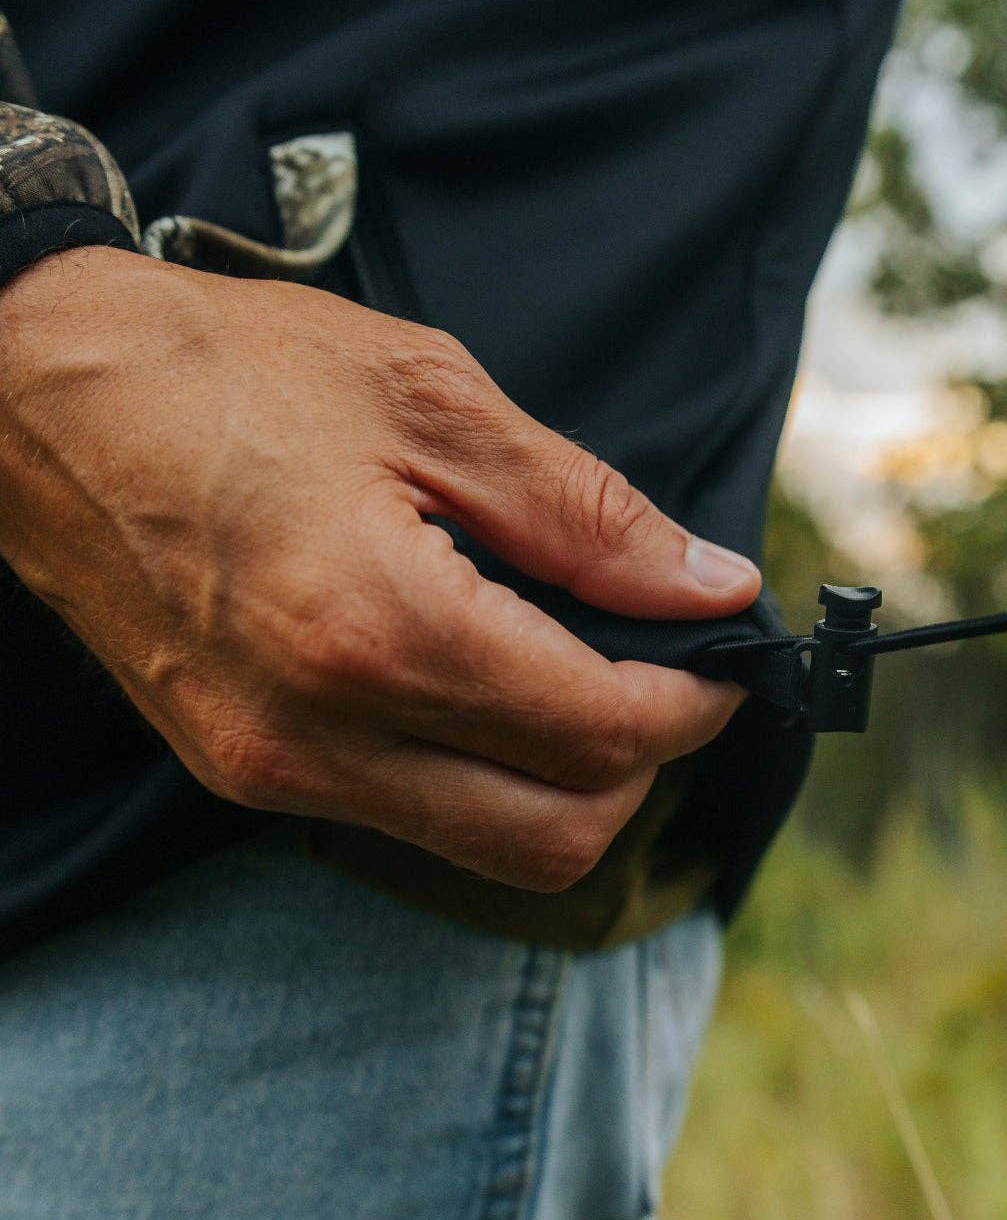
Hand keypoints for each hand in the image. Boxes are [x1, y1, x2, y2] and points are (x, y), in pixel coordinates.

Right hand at [0, 248, 756, 888]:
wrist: (37, 393)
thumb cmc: (225, 372)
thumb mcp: (431, 399)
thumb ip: (586, 514)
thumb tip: (707, 586)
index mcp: (376, 630)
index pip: (599, 734)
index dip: (696, 702)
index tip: (724, 649)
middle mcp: (319, 734)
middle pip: (560, 835)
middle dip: (642, 762)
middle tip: (665, 667)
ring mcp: (272, 768)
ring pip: (488, 848)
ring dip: (565, 779)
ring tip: (577, 667)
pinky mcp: (242, 770)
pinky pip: (409, 816)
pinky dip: (482, 772)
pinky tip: (483, 675)